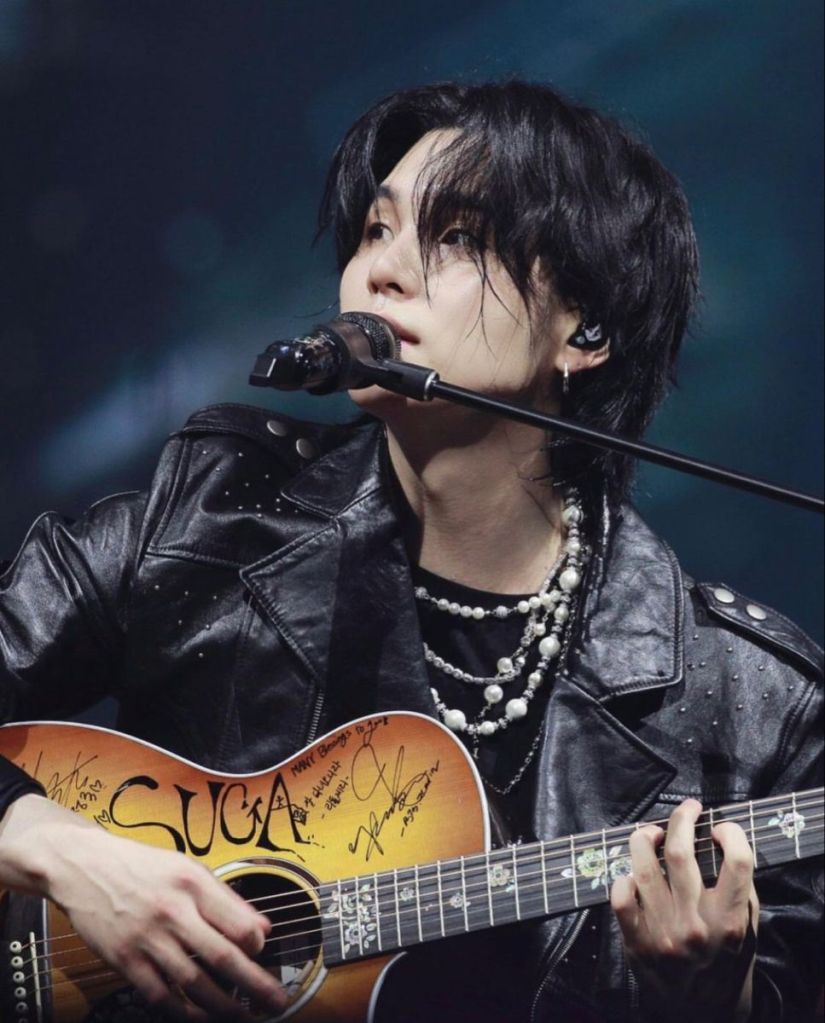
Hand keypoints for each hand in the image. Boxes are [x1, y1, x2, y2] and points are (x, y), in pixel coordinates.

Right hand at [1, 795, 286, 1020]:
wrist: (83, 866)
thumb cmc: (139, 865)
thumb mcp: (187, 867)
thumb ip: (225, 898)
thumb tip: (262, 927)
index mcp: (193, 883)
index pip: (238, 921)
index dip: (258, 944)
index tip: (265, 952)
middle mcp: (173, 911)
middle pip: (222, 957)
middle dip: (254, 984)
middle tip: (275, 1001)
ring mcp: (147, 939)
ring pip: (194, 983)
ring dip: (223, 1006)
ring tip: (243, 1015)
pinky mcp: (124, 960)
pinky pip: (159, 995)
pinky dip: (182, 1012)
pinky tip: (199, 1017)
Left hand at [610, 798, 757, 1022]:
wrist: (703, 1011)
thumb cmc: (727, 961)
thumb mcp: (748, 929)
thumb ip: (740, 888)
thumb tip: (722, 838)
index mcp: (730, 920)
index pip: (736, 860)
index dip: (730, 833)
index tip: (720, 828)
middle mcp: (696, 926)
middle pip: (679, 853)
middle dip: (681, 818)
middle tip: (686, 809)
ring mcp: (663, 934)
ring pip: (643, 867)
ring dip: (644, 838)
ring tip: (651, 832)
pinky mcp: (637, 943)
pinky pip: (620, 898)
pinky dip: (623, 878)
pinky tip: (633, 874)